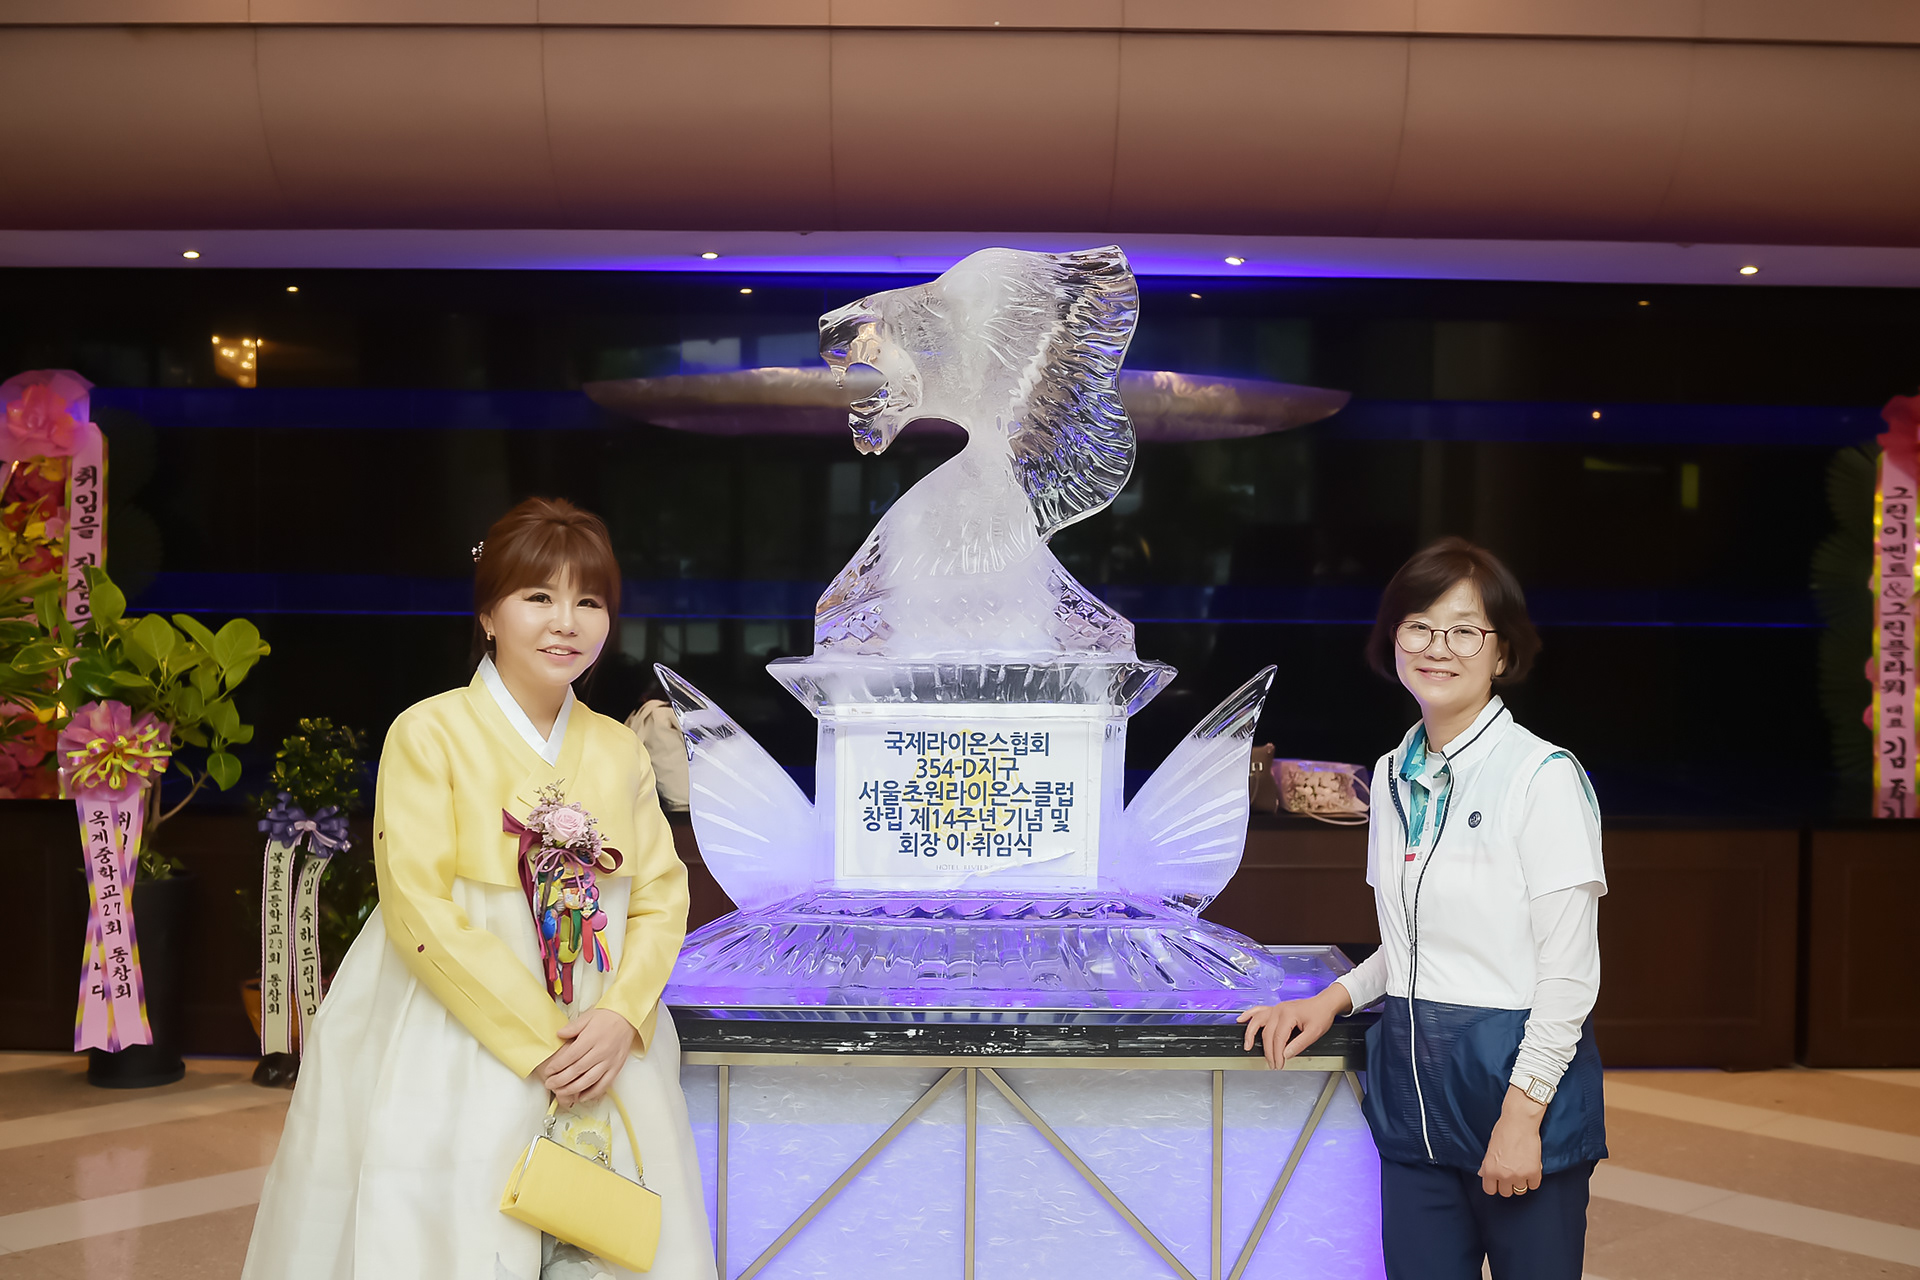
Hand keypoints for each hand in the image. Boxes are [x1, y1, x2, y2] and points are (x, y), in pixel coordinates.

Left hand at [536, 1008, 636, 1107]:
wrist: (628, 1018)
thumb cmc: (607, 1017)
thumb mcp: (588, 1017)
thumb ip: (572, 1027)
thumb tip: (558, 1034)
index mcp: (592, 1038)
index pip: (571, 1055)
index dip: (558, 1065)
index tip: (549, 1071)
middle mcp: (601, 1051)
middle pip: (578, 1070)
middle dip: (561, 1080)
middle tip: (550, 1084)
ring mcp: (610, 1061)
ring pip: (590, 1080)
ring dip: (574, 1089)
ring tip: (561, 1092)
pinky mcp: (616, 1067)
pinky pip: (604, 1084)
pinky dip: (593, 1092)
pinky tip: (582, 1097)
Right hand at [1236, 983, 1351, 1068]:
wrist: (1324, 1003)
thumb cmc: (1321, 1015)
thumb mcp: (1314, 1032)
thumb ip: (1299, 1044)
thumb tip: (1286, 1054)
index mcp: (1288, 1015)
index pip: (1278, 1039)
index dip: (1277, 1054)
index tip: (1279, 1064)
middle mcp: (1279, 1010)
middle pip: (1267, 1034)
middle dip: (1268, 1051)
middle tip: (1272, 1064)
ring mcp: (1276, 1009)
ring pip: (1258, 1022)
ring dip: (1250, 1034)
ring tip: (1247, 1045)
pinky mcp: (1276, 1009)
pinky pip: (1258, 1011)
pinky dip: (1249, 1015)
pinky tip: (1241, 1020)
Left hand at [1478, 1086, 1545, 1196]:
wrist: (1519, 1122)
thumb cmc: (1503, 1132)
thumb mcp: (1490, 1150)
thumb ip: (1488, 1165)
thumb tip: (1484, 1175)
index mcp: (1490, 1170)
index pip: (1490, 1190)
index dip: (1494, 1185)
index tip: (1498, 1181)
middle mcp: (1504, 1176)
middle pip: (1506, 1193)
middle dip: (1508, 1184)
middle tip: (1511, 1174)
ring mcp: (1519, 1175)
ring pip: (1520, 1191)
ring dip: (1521, 1183)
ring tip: (1521, 1171)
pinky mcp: (1534, 1173)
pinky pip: (1534, 1185)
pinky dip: (1533, 1179)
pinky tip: (1530, 1169)